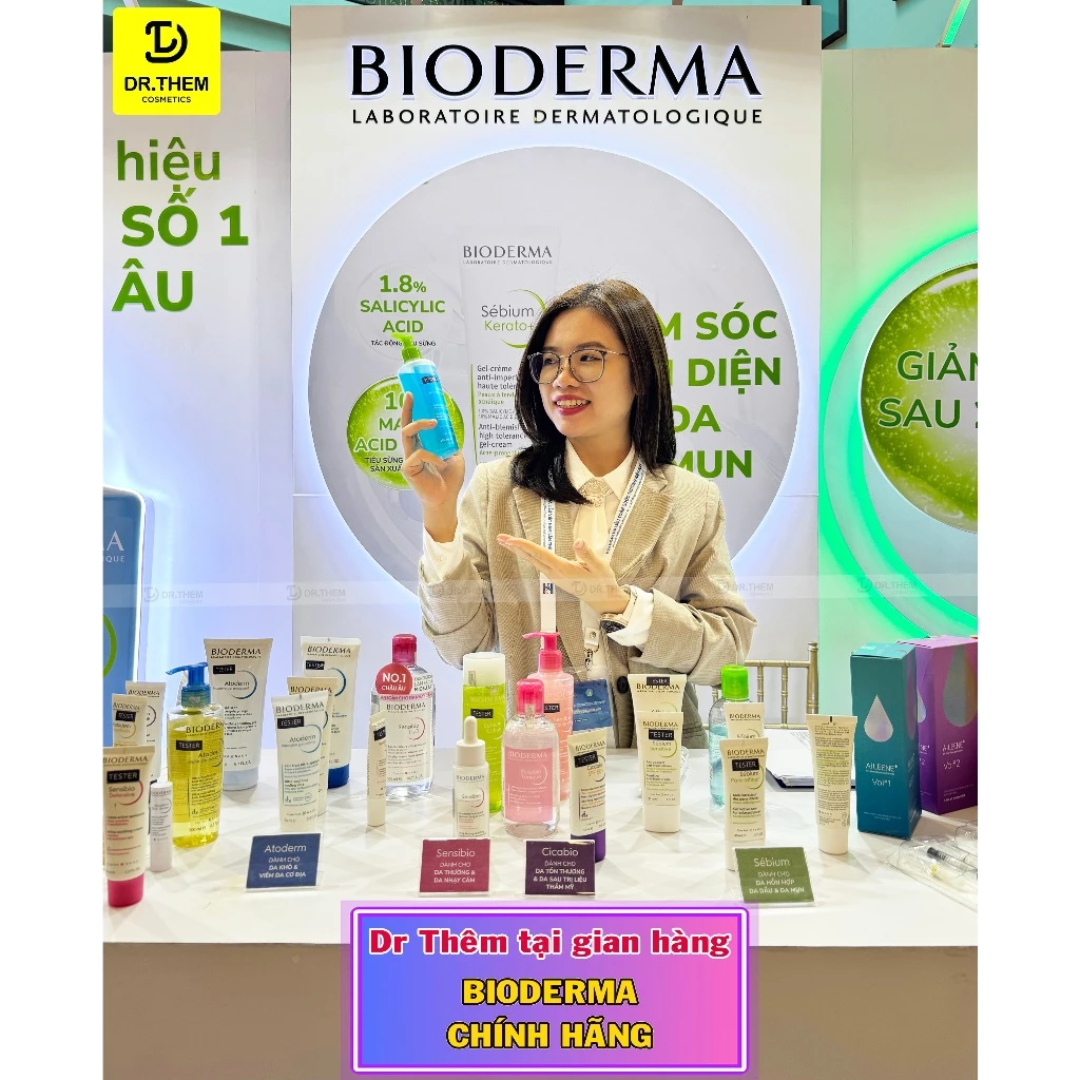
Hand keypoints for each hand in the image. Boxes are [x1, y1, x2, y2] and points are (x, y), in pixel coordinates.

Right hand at [399, 392, 464, 538]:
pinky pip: (418, 454)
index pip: (413, 425)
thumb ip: (450, 442)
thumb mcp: (455, 455)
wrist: (447, 499)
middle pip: (404, 426)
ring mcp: (409, 459)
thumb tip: (452, 428)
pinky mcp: (408, 469)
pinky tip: (441, 463)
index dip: (411, 410)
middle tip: (412, 396)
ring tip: (434, 423)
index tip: (411, 394)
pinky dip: (432, 456)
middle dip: (407, 409)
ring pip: (406, 434)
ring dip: (420, 425)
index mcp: (422, 447)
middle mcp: (412, 451)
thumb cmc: (449, 480)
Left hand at [496, 535, 629, 615]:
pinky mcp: (556, 577)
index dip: (524, 546)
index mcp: (563, 569)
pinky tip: (523, 551)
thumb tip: (578, 541)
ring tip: (506, 542)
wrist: (603, 600)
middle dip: (515, 547)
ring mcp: (554, 576)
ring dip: (519, 551)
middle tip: (499, 537)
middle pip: (531, 557)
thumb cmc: (602, 581)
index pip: (540, 554)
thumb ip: (587, 554)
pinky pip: (537, 564)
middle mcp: (554, 573)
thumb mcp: (599, 566)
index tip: (510, 540)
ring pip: (532, 561)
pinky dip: (528, 555)